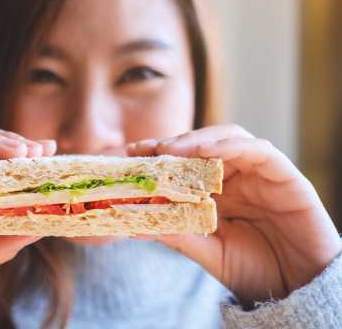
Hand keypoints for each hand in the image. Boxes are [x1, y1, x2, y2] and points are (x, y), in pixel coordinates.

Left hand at [127, 125, 341, 304]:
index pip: (187, 160)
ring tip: (171, 149)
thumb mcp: (208, 250)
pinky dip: (232, 146)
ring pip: (229, 138)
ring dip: (199, 140)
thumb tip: (132, 224)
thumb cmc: (254, 270)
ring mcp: (261, 173)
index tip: (133, 151)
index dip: (160, 153)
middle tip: (150, 148)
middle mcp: (238, 176)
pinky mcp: (285, 176)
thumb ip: (177, 234)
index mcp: (218, 190)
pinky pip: (260, 152)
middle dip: (176, 143)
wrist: (297, 291)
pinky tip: (208, 150)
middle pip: (205, 144)